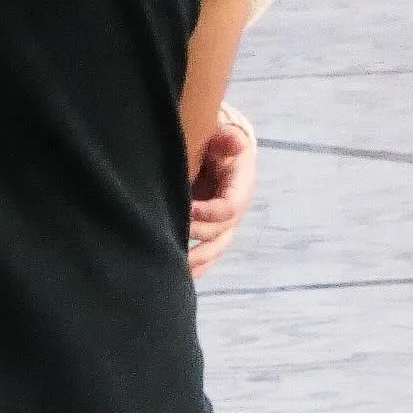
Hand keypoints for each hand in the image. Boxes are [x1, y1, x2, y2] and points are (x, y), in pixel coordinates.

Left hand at [188, 110, 257, 279]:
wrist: (219, 155)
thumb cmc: (220, 145)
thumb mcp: (224, 137)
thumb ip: (227, 139)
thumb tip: (235, 143)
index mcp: (240, 189)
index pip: (229, 207)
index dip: (209, 211)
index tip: (187, 208)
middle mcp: (234, 213)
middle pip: (220, 233)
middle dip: (197, 235)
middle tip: (171, 233)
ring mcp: (224, 227)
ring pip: (214, 250)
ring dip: (197, 260)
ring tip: (175, 266)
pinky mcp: (213, 234)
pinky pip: (208, 255)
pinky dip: (196, 267)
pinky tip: (179, 275)